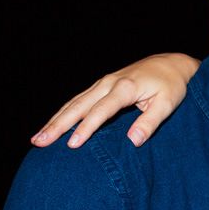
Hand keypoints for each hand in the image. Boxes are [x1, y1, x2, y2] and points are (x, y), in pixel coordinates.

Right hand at [31, 53, 199, 148]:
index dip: (85, 128)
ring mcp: (103, 83)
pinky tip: (52, 125)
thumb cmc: (172, 86)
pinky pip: (78, 100)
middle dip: (57, 125)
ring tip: (37, 138)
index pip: (101, 111)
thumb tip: (133, 141)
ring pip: (73, 102)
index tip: (71, 145)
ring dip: (54, 120)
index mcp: (125, 88)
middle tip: (39, 142)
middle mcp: (109, 83)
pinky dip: (63, 113)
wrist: (171, 64)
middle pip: (78, 106)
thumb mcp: (167, 105)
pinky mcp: (102, 85)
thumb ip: (150, 123)